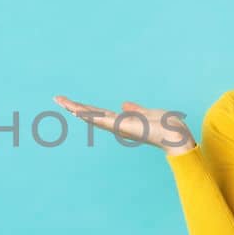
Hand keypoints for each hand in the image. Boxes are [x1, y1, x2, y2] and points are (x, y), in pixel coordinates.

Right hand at [52, 95, 195, 154]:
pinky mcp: (122, 126)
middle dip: (74, 107)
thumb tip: (124, 104)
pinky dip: (88, 114)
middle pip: (90, 114)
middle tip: (57, 98)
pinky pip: (101, 119)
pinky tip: (77, 110)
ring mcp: (118, 126)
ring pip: (92, 116)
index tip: (71, 102)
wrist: (176, 136)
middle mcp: (117, 125)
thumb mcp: (147, 113)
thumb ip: (135, 110)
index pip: (98, 113)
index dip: (84, 107)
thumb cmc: (166, 127)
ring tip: (60, 101)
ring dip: (75, 108)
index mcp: (122, 121)